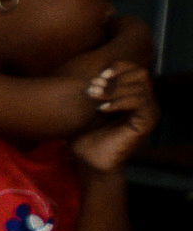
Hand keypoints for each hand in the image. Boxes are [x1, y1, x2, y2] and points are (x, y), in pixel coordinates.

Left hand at [73, 55, 159, 172]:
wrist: (89, 162)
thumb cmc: (84, 136)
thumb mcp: (85, 109)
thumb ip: (90, 91)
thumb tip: (82, 75)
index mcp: (132, 96)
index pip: (135, 70)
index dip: (118, 68)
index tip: (98, 77)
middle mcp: (144, 102)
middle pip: (140, 74)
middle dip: (115, 79)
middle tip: (94, 89)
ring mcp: (148, 111)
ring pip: (141, 86)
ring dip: (115, 89)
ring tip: (96, 98)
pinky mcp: (147, 123)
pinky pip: (140, 102)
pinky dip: (120, 102)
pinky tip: (102, 109)